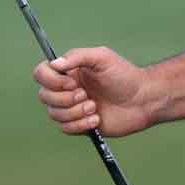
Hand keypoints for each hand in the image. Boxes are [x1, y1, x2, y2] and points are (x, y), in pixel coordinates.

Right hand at [32, 47, 155, 136]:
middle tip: (86, 95)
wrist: (143, 100)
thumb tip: (55, 63)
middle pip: (44, 96)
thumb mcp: (102, 57)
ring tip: (95, 107)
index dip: (50, 80)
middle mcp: (67, 89)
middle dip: (65, 98)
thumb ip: (77, 57)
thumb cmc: (125, 75)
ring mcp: (73, 108)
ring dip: (75, 112)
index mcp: (69, 72)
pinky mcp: (80, 125)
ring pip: (55, 114)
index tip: (71, 82)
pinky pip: (66, 128)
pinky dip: (80, 124)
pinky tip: (97, 119)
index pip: (42, 73)